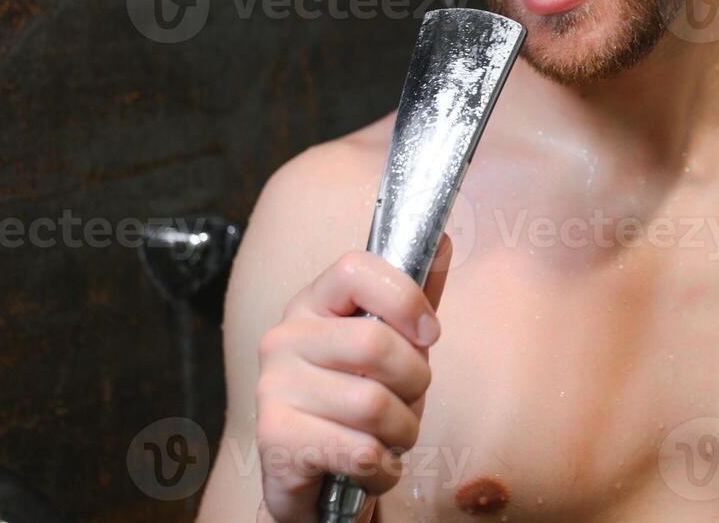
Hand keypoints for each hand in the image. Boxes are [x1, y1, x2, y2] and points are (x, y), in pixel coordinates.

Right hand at [254, 236, 451, 522]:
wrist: (311, 476)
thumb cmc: (355, 402)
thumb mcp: (391, 345)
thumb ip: (413, 298)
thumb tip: (444, 242)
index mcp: (312, 304)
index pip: (356, 268)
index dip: (405, 297)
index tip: (427, 332)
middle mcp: (284, 338)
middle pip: (375, 343)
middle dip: (415, 381)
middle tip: (409, 398)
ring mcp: (274, 388)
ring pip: (374, 405)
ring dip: (403, 431)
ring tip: (389, 435)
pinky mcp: (277, 439)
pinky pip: (362, 451)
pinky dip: (384, 467)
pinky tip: (372, 465)